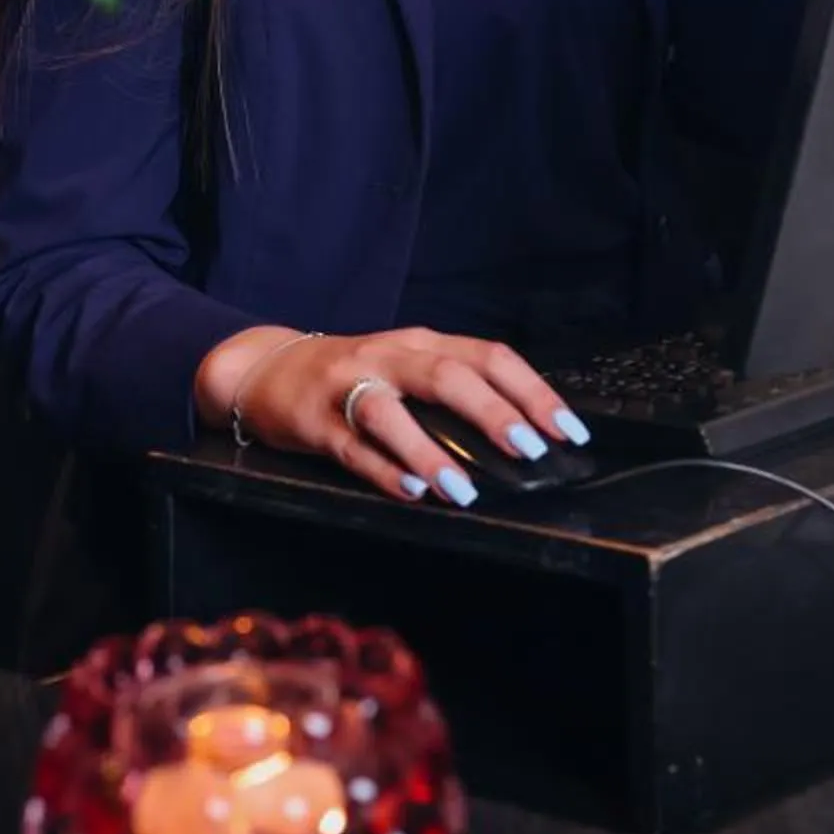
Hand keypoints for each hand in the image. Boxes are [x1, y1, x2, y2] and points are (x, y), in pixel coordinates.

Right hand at [200, 325, 588, 506]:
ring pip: (390, 412)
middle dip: (492, 413)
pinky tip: (410, 491)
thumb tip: (522, 432)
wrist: (265, 366)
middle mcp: (390, 356)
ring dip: (430, 451)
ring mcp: (349, 386)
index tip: (568, 429)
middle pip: (446, 376)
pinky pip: (351, 447)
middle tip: (529, 450)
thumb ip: (454, 390)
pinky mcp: (315, 422)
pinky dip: (383, 470)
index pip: (489, 356)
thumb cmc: (354, 374)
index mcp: (422, 342)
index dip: (533, 391)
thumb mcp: (407, 366)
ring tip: (463, 490)